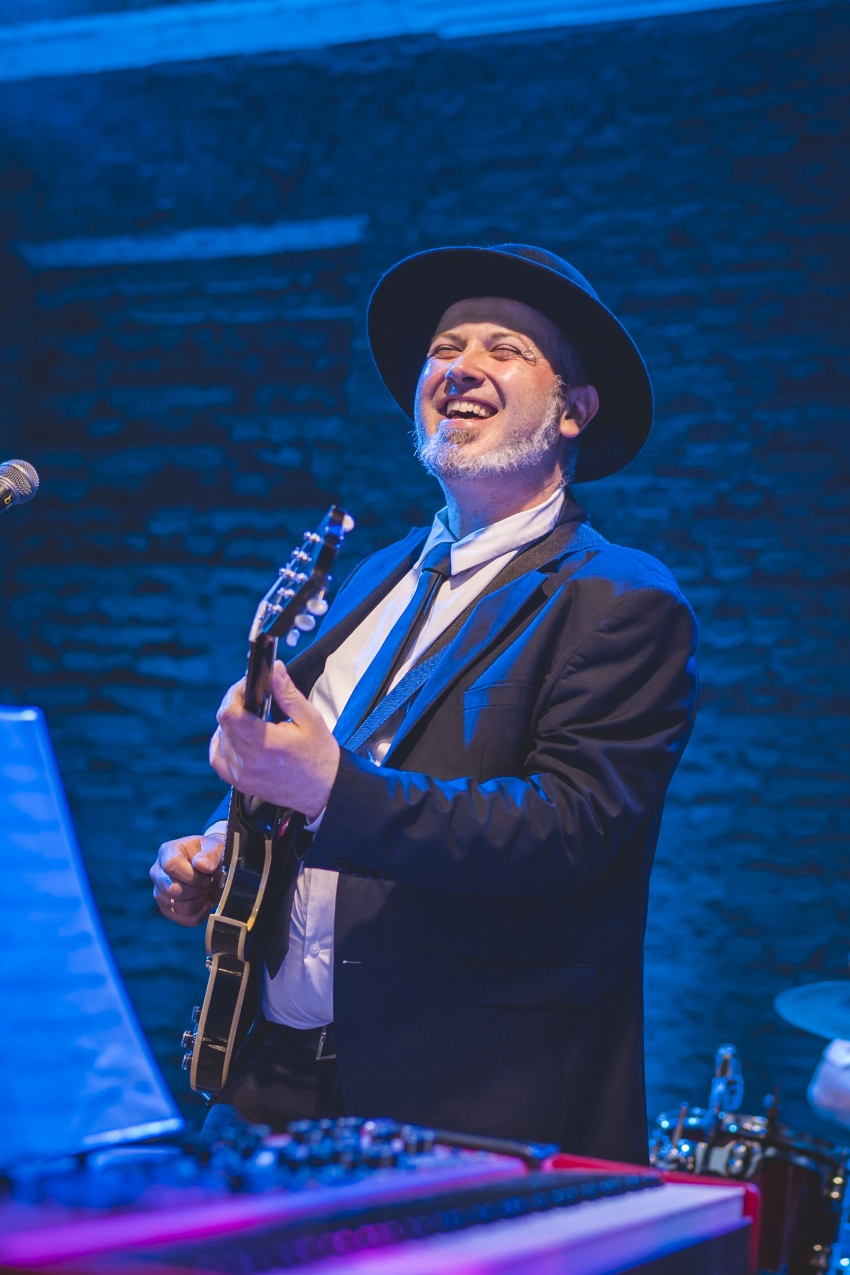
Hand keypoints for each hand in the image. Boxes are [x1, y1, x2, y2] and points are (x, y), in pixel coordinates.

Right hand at [150, 833, 223, 925]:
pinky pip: (185, 919)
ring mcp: (160, 893)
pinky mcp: (167, 910)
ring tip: (205, 890)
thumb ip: (211, 854)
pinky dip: (200, 912)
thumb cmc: (211, 854)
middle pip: (173, 890)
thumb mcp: (216, 847)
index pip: (171, 866)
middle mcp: (158, 873)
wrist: (211, 866)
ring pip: (179, 907)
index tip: (207, 876)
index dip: (192, 875)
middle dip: (197, 889)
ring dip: (199, 901)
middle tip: (207, 882)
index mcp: (167, 852)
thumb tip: (202, 866)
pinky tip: (204, 900)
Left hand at [209, 661, 339, 818]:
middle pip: (224, 724)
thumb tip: (275, 670)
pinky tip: (233, 737)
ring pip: (220, 739)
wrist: (325, 790)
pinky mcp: (242, 784)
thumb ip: (288, 694)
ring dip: (230, 724)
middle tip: (250, 698)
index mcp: (267, 744)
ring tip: (248, 719)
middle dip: (234, 705)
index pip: (230, 713)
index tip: (245, 687)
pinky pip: (218, 760)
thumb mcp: (310, 719)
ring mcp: (243, 775)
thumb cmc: (320, 755)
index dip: (234, 694)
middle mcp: (250, 761)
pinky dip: (221, 745)